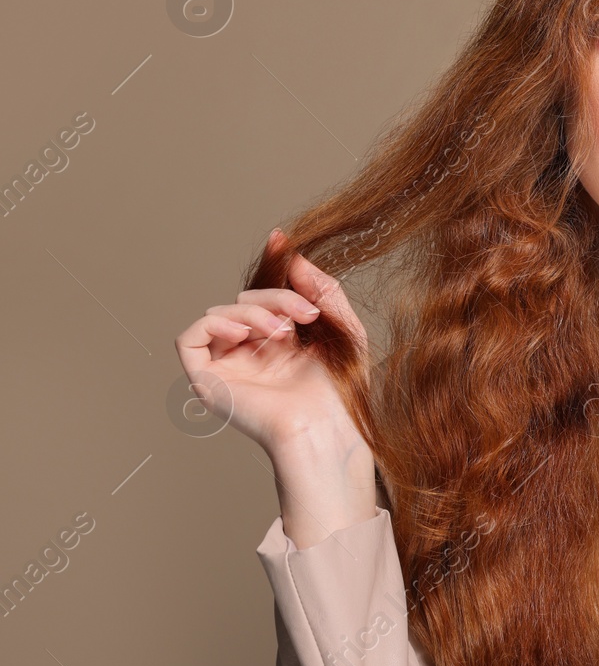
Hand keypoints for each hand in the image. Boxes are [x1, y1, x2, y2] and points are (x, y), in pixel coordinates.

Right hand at [174, 228, 368, 460]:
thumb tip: (294, 256)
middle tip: (306, 316)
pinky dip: (214, 325)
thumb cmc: (339, 389)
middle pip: (245, 299)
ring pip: (221, 313)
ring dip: (254, 311)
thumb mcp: (341, 327)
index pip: (265, 293)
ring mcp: (228, 365)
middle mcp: (251, 351)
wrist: (328, 426)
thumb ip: (322, 289)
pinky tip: (246, 334)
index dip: (270, 265)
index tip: (280, 239)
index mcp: (280, 340)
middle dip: (276, 297)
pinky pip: (189, 338)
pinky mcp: (208, 381)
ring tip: (284, 332)